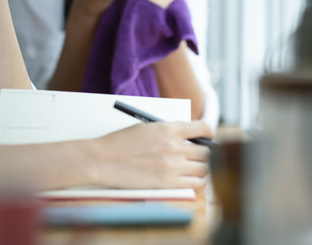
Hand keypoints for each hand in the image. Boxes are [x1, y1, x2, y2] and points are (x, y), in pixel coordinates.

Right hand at [92, 121, 211, 189]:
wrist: (103, 160)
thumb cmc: (121, 143)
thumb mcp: (147, 128)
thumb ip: (168, 131)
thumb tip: (186, 136)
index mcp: (169, 129)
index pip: (204, 128)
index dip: (208, 132)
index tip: (207, 136)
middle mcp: (175, 146)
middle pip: (206, 151)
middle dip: (203, 153)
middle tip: (197, 155)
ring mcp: (173, 166)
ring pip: (204, 168)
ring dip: (201, 168)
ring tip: (193, 168)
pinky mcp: (168, 183)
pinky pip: (195, 184)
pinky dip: (196, 182)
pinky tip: (189, 179)